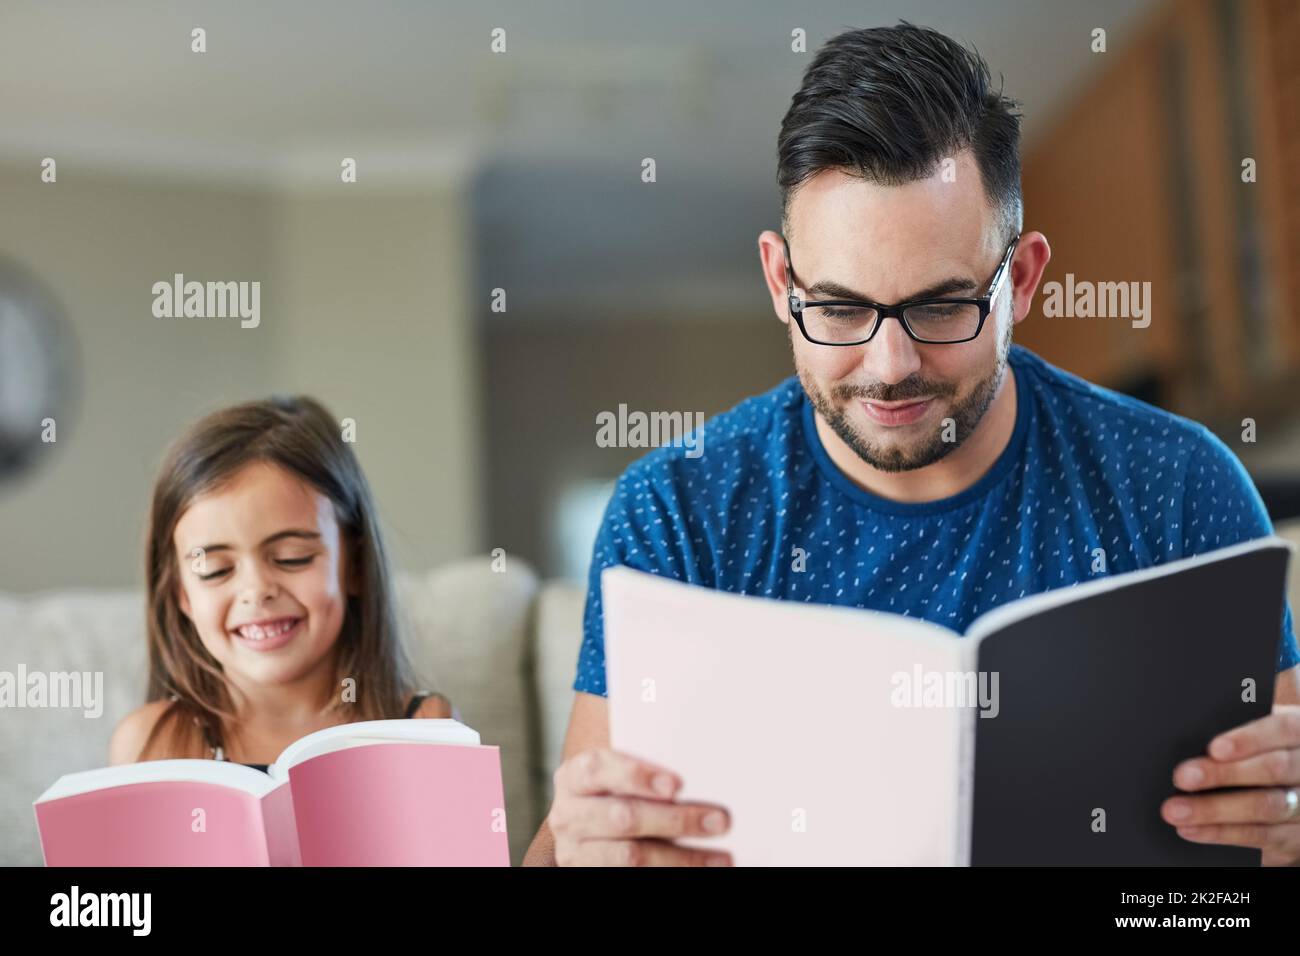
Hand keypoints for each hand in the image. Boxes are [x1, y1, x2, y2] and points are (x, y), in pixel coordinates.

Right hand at [548, 748, 732, 865]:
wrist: (587, 833)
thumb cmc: (614, 793)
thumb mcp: (615, 776)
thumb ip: (645, 770)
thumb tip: (700, 764)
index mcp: (573, 778)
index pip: (598, 768)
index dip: (637, 775)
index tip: (677, 784)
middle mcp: (568, 816)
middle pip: (622, 817)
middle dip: (675, 820)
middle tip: (719, 820)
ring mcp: (576, 853)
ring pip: (630, 857)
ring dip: (682, 858)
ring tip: (721, 858)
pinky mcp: (589, 875)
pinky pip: (630, 877)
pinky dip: (671, 873)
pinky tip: (701, 869)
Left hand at [1161, 704, 1299, 865]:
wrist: (1293, 787)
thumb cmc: (1265, 751)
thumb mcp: (1264, 736)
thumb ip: (1239, 733)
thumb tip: (1193, 739)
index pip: (1282, 730)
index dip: (1249, 739)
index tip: (1214, 748)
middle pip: (1274, 769)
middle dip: (1224, 774)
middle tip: (1182, 777)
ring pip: (1267, 807)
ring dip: (1216, 810)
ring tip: (1176, 810)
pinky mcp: (1296, 836)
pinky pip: (1261, 836)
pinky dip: (1222, 833)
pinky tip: (1192, 829)